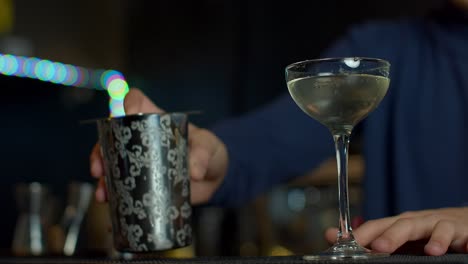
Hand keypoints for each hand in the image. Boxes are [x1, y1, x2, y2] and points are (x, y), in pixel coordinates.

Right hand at [89, 88, 228, 204]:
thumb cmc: (209, 152)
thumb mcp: (209, 148)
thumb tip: (195, 171)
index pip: (138, 102)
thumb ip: (203, 156)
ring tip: (103, 193)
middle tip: (99, 169)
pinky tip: (110, 205)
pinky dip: (114, 196)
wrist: (213, 178)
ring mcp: (141, 161)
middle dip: (101, 151)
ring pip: (113, 163)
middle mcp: (143, 139)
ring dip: (104, 178)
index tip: (122, 113)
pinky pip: (123, 186)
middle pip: (114, 136)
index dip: (127, 103)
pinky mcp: (143, 181)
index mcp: (158, 122)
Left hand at [325, 207, 467, 255]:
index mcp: (398, 223)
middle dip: (391, 236)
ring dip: (434, 239)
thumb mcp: (394, 235)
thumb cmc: (423, 231)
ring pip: (435, 228)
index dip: (362, 234)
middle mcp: (417, 221)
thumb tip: (328, 235)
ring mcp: (440, 225)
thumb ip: (365, 238)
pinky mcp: (461, 231)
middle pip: (403, 225)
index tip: (347, 245)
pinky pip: (462, 235)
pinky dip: (465, 241)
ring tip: (431, 251)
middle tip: (379, 247)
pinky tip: (466, 248)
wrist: (459, 222)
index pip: (377, 226)